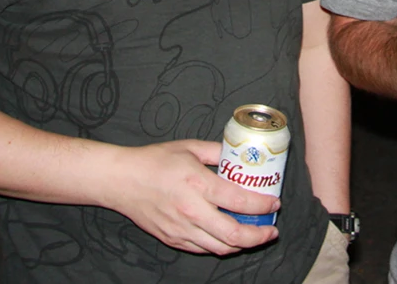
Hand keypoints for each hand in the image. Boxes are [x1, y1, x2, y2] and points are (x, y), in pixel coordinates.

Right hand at [104, 139, 280, 254]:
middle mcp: (192, 211)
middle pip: (234, 234)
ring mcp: (181, 229)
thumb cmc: (154, 161)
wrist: (121, 180)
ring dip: (243, 245)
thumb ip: (217, 151)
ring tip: (255, 235)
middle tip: (271, 229)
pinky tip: (229, 238)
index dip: (263, 205)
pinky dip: (221, 246)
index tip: (274, 202)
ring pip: (221, 247)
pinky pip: (203, 249)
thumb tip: (239, 155)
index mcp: (198, 184)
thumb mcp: (189, 147)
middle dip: (260, 235)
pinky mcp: (172, 239)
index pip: (240, 201)